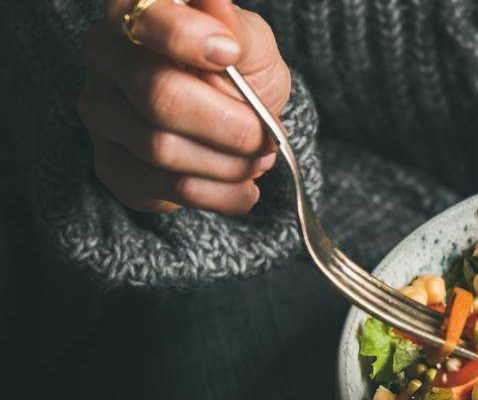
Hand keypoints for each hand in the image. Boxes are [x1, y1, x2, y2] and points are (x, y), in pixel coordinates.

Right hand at [79, 0, 290, 214]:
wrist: (234, 125)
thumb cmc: (238, 72)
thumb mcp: (251, 45)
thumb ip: (236, 30)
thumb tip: (217, 3)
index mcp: (136, 13)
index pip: (147, 19)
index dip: (188, 38)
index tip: (231, 54)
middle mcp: (106, 58)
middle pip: (159, 95)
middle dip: (229, 124)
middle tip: (268, 137)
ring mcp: (101, 113)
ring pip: (161, 148)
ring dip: (228, 164)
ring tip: (260, 160)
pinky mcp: (112, 164)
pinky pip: (165, 187)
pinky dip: (219, 194)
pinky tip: (244, 190)